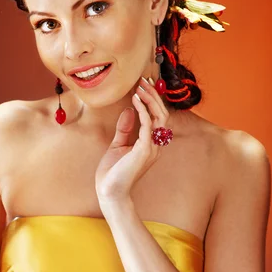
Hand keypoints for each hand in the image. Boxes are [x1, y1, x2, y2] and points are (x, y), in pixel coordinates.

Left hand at [95, 77, 170, 202]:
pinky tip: (135, 100)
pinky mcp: (144, 150)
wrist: (109, 191)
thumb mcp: (118, 145)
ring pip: (159, 117)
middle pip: (162, 114)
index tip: (144, 85)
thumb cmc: (113, 172)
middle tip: (144, 80)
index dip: (153, 100)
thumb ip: (125, 129)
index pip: (157, 118)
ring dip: (150, 99)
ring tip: (140, 87)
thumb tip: (129, 111)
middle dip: (153, 95)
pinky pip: (147, 125)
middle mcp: (156, 145)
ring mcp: (152, 148)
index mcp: (151, 144)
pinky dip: (142, 110)